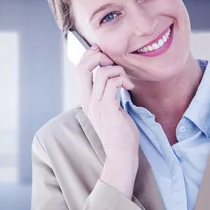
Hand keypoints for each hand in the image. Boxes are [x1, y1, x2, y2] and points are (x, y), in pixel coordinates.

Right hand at [77, 45, 139, 197]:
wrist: (120, 154)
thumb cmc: (119, 132)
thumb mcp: (110, 109)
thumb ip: (108, 93)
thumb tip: (115, 77)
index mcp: (86, 98)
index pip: (80, 69)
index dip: (90, 56)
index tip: (105, 55)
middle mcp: (87, 99)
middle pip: (82, 66)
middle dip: (98, 56)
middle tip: (113, 62)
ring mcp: (95, 104)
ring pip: (101, 72)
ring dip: (117, 70)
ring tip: (125, 81)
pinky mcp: (107, 108)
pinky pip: (112, 82)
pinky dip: (122, 80)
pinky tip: (128, 88)